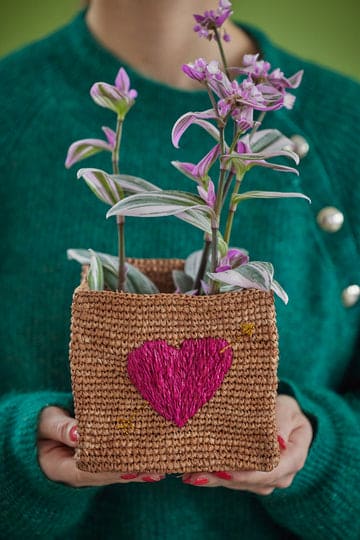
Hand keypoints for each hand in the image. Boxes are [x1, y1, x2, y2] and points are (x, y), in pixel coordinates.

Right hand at [37, 406, 164, 486]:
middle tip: (155, 467)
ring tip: (160, 467)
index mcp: (62, 468)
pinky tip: (153, 461)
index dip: (111, 467)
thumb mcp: (47, 423)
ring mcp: (89, 469)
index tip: (131, 466)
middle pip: (108, 474)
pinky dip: (134, 461)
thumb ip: (61, 428)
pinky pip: (117, 463)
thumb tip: (78, 433)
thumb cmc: (41, 425)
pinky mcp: (98, 461)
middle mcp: (79, 473)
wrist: (37, 430)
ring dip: (137, 469)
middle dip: (131, 470)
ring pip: (115, 472)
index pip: (90, 470)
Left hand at [182, 394, 312, 494]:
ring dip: (212, 479)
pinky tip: (193, 472)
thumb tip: (278, 440)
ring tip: (188, 474)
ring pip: (236, 484)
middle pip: (248, 481)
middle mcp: (280, 476)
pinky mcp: (250, 479)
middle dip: (220, 478)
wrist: (286, 419)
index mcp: (293, 459)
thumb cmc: (286, 411)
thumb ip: (282, 422)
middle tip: (194, 475)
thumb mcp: (288, 409)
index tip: (222, 470)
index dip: (244, 473)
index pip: (268, 471)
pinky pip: (231, 480)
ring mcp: (265, 480)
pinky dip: (213, 475)